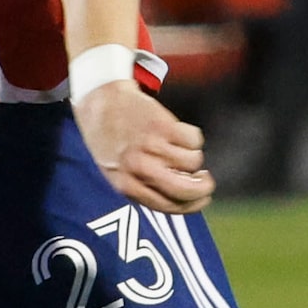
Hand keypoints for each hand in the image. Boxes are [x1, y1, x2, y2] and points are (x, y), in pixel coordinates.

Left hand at [74, 79, 211, 213]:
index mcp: (126, 185)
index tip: (204, 199)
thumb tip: (185, 199)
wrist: (102, 102)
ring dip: (191, 155)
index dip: (192, 205)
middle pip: (185, 189)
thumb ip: (145, 188)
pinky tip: (177, 133)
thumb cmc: (111, 141)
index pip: (168, 206)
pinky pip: (194, 140)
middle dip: (203, 188)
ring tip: (176, 147)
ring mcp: (151, 146)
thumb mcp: (117, 172)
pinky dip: (191, 137)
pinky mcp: (163, 126)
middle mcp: (139, 168)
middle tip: (206, 180)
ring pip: (193, 162)